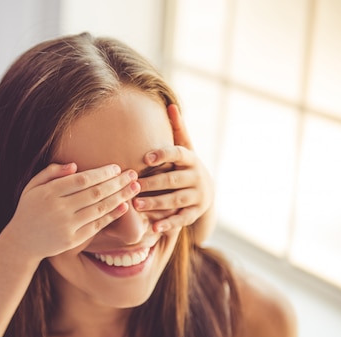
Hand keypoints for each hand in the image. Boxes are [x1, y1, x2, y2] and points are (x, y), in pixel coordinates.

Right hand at [3, 162, 140, 261]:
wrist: (22, 242)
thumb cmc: (29, 209)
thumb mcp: (32, 187)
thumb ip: (51, 172)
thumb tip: (75, 165)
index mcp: (48, 193)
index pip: (82, 180)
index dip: (102, 173)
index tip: (116, 167)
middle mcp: (58, 209)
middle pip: (95, 193)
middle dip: (117, 182)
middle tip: (133, 174)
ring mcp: (66, 226)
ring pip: (99, 209)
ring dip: (120, 197)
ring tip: (134, 187)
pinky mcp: (72, 240)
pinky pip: (97, 225)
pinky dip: (112, 215)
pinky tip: (124, 206)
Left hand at [133, 104, 214, 234]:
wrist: (207, 190)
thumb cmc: (185, 165)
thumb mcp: (184, 147)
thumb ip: (177, 129)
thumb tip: (170, 104)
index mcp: (191, 159)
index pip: (178, 154)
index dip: (163, 154)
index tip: (146, 158)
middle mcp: (196, 176)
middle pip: (173, 180)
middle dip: (153, 183)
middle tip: (133, 185)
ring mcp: (197, 196)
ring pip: (176, 200)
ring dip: (156, 203)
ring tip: (137, 204)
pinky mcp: (195, 212)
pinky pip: (182, 219)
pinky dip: (168, 224)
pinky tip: (154, 228)